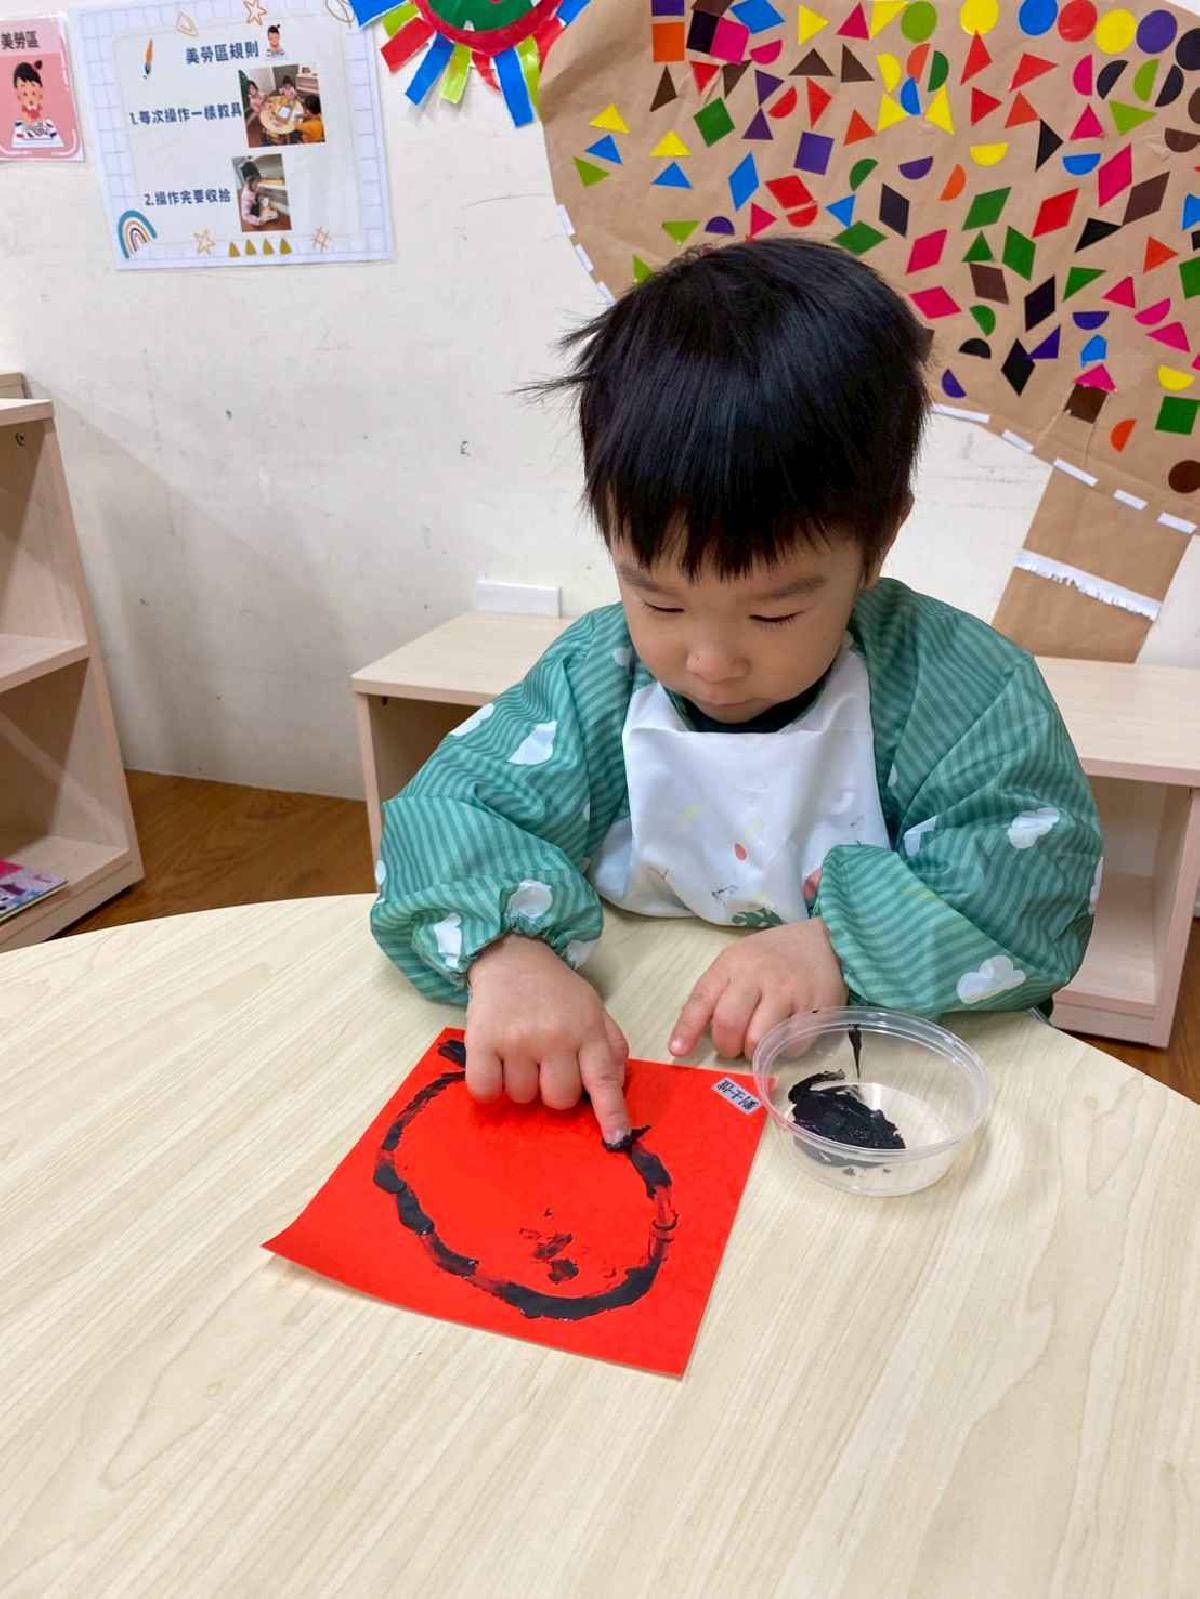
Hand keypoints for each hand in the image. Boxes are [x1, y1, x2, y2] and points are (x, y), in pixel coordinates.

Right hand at [466, 936, 630, 1144]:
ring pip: (523, 1098)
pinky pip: (486, 1090)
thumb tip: (614, 1089)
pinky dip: (489, 1086)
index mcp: (587, 1029)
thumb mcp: (593, 1010)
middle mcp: (555, 1036)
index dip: (611, 1113)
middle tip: (546, 1062)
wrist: (513, 956)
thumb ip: (609, 1048)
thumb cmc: (557, 992)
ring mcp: (517, 1040)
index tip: (617, 1139)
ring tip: (520, 1052)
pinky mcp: (482, 1041)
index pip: (603, 1080)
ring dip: (522, 1083)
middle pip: (558, 1099)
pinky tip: (495, 1064)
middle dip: (553, 1088)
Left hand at [669, 919, 846, 1061]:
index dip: (688, 1028)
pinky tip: (786, 1038)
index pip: (703, 998)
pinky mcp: (816, 1007)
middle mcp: (758, 975)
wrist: (824, 941)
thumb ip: (718, 991)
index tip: (678, 1050)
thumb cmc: (772, 956)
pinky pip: (792, 1045)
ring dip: (755, 1052)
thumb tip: (692, 1033)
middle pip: (729, 1023)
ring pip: (759, 1039)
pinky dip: (784, 1051)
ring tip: (759, 1044)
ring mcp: (788, 991)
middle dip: (726, 1046)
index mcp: (733, 963)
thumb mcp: (739, 961)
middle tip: (733, 1048)